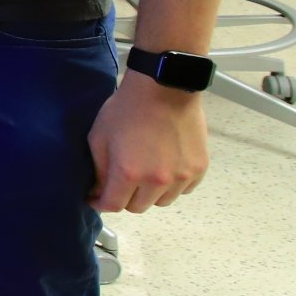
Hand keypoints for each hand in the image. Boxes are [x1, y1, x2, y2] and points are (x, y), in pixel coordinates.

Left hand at [86, 71, 209, 213]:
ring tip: (144, 174)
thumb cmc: (127, 109)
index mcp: (128, 173)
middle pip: (138, 207)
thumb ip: (99, 169)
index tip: (95, 198)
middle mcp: (157, 181)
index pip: (113, 206)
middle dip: (124, 198)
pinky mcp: (199, 168)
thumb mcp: (99, 137)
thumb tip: (98, 191)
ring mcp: (182, 176)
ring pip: (162, 201)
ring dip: (150, 194)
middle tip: (120, 182)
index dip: (100, 204)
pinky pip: (184, 190)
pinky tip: (165, 169)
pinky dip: (173, 186)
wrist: (165, 88)